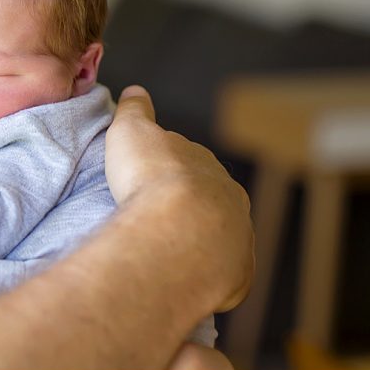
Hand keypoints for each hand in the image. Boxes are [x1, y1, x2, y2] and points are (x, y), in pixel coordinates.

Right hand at [104, 85, 254, 311]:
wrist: (178, 230)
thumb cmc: (153, 178)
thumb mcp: (132, 130)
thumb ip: (135, 109)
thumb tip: (135, 91)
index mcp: (209, 167)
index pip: (194, 167)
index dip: (173, 173)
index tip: (155, 180)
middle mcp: (231, 202)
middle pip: (210, 205)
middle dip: (189, 210)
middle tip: (157, 219)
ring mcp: (237, 241)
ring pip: (218, 241)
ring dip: (197, 244)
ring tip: (166, 253)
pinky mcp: (235, 277)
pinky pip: (221, 276)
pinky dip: (204, 276)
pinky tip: (182, 278)